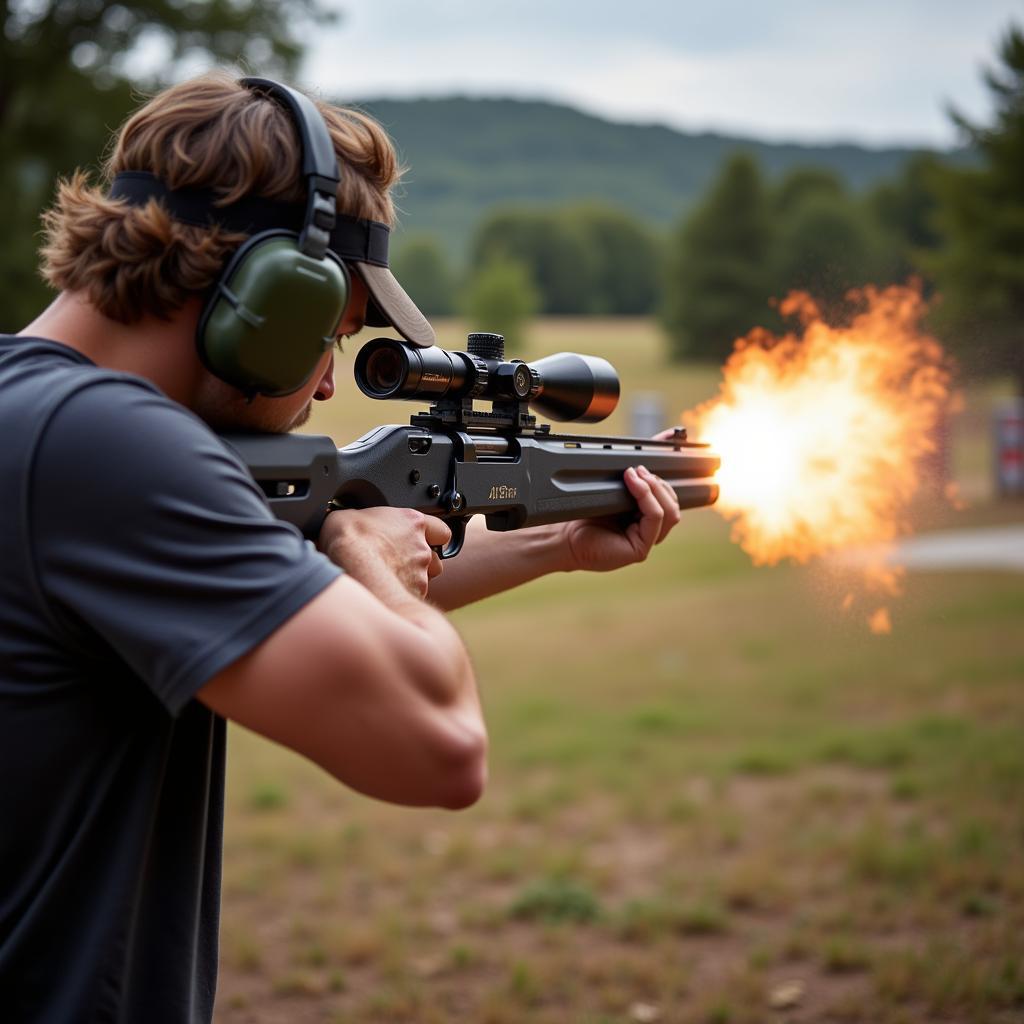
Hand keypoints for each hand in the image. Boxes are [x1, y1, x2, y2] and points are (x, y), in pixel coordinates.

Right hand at [318, 507, 450, 598]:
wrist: (350, 562)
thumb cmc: (350, 536)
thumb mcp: (354, 515)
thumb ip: (369, 522)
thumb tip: (355, 526)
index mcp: (412, 522)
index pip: (441, 530)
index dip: (434, 538)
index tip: (425, 542)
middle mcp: (421, 546)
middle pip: (434, 558)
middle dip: (420, 564)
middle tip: (397, 564)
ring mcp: (420, 570)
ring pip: (425, 579)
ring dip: (412, 580)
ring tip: (388, 580)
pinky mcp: (415, 591)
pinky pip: (413, 596)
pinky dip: (401, 596)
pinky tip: (384, 593)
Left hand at [560, 443, 681, 572]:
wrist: (565, 538)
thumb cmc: (585, 516)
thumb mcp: (613, 490)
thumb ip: (630, 476)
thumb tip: (648, 448)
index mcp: (646, 518)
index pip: (668, 495)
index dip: (668, 474)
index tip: (663, 452)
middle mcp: (650, 531)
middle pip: (672, 502)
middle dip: (659, 481)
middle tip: (639, 468)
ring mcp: (647, 541)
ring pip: (669, 510)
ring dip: (655, 487)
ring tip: (636, 474)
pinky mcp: (640, 549)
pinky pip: (655, 518)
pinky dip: (647, 497)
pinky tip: (633, 484)